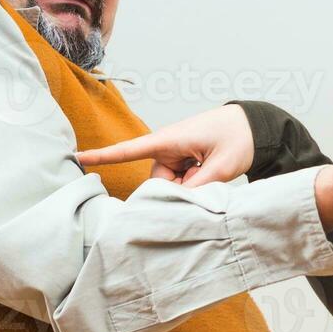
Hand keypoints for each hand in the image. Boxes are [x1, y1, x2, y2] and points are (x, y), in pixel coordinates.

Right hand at [75, 104, 253, 186]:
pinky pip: (180, 181)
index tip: (78, 158)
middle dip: (178, 190)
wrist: (254, 125)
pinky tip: (210, 172)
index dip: (104, 156)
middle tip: (205, 179)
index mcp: (169, 140)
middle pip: (158, 182)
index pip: (129, 150)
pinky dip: (194, 183)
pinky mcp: (183, 160)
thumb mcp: (221, 166)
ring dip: (189, 187)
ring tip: (211, 172)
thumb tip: (176, 206)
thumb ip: (197, 189)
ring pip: (171, 186)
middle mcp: (167, 147)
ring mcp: (175, 154)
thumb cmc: (238, 137)